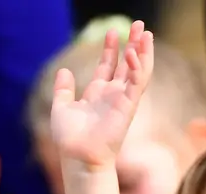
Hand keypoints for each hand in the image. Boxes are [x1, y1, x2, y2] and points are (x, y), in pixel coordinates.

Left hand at [51, 20, 153, 168]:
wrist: (78, 157)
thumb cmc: (69, 140)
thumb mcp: (61, 109)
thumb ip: (63, 90)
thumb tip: (63, 71)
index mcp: (96, 95)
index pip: (108, 67)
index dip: (111, 49)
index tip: (111, 33)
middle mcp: (112, 96)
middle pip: (127, 64)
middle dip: (133, 44)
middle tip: (138, 24)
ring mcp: (122, 100)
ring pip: (138, 70)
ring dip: (143, 51)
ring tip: (144, 32)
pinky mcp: (129, 105)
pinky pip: (138, 81)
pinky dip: (138, 66)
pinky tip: (133, 52)